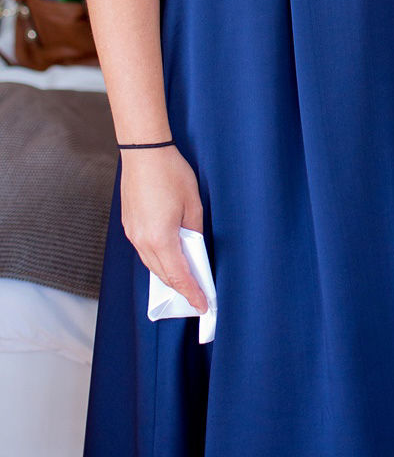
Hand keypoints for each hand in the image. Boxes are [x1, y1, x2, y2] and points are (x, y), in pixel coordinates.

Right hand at [119, 144, 207, 312]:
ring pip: (151, 264)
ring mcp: (132, 233)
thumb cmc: (170, 173)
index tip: (202, 305)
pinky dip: (158, 259)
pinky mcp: (129, 225)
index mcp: (160, 238)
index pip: (178, 276)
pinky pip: (144, 251)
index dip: (191, 293)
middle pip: (162, 274)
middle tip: (197, 296)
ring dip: (168, 274)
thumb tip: (195, 248)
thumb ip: (194, 231)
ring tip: (186, 280)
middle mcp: (142, 241)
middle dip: (180, 288)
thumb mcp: (193, 203)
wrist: (144, 152)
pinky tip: (170, 257)